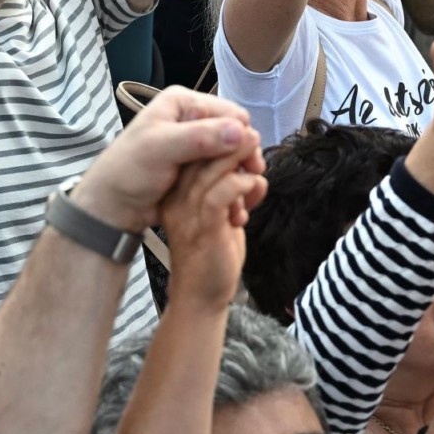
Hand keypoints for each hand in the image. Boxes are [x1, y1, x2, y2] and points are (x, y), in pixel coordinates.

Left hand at [68, 86, 264, 233]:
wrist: (113, 205)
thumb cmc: (129, 171)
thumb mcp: (161, 149)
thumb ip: (199, 138)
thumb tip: (241, 131)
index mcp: (183, 103)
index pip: (229, 113)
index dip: (243, 136)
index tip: (249, 163)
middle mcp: (192, 119)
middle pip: (234, 133)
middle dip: (243, 156)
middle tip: (250, 181)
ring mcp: (195, 144)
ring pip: (231, 154)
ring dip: (238, 172)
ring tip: (243, 195)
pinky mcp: (196, 166)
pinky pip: (222, 170)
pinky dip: (230, 183)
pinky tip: (234, 201)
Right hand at [155, 151, 269, 312]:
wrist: (202, 296)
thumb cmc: (213, 251)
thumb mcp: (218, 211)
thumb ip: (226, 185)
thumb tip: (248, 161)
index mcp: (176, 191)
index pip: (192, 149)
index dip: (220, 137)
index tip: (244, 144)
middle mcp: (176, 198)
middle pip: (200, 152)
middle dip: (232, 141)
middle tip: (255, 144)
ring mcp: (188, 212)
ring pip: (211, 168)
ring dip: (241, 159)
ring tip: (258, 164)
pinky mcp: (205, 227)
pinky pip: (222, 192)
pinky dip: (242, 184)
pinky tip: (253, 192)